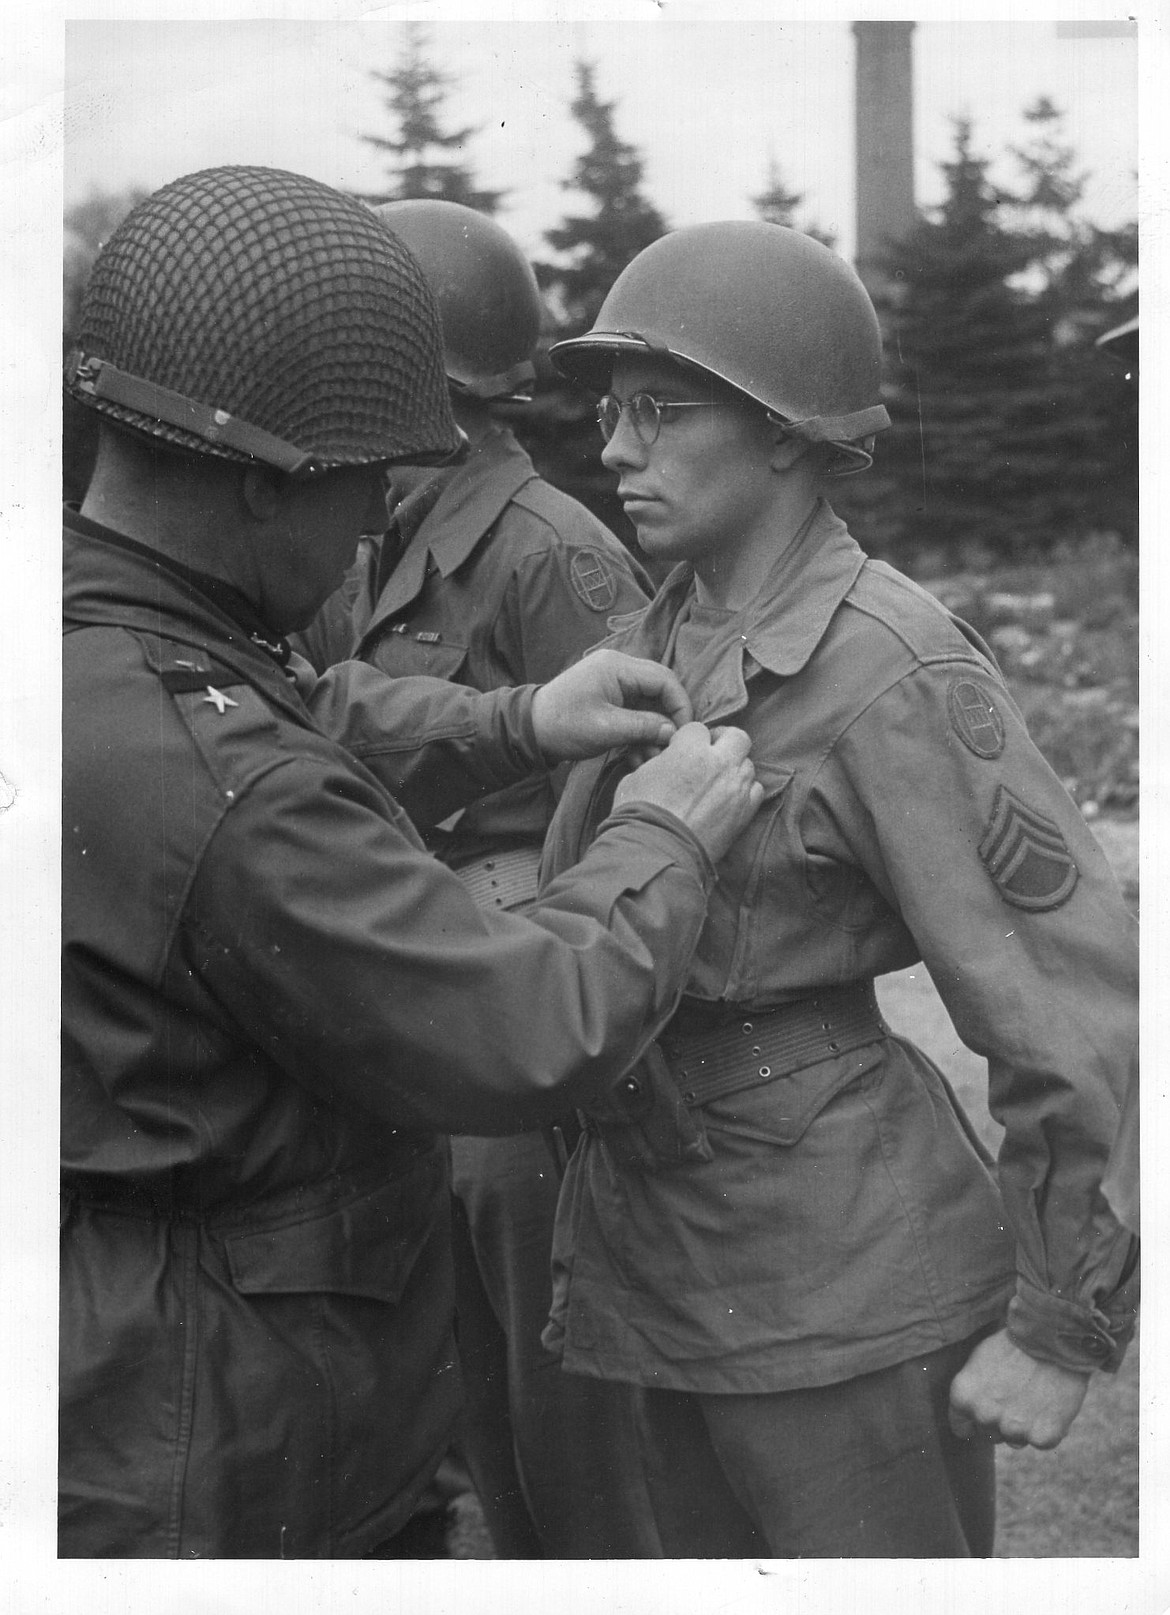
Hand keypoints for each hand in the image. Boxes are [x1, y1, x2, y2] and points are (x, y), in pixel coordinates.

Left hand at [532, 650, 693, 760]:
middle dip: (668, 721)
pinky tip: (637, 756)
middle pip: (660, 691)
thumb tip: (674, 732)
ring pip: (649, 705)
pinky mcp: (610, 699)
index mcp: (617, 667)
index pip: (664, 680)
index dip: (680, 706)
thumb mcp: (606, 729)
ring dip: (653, 732)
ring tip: (650, 759)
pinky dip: (639, 733)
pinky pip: (635, 713)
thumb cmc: (562, 725)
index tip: (684, 733)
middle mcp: (619, 669)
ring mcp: (614, 683)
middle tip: (670, 748)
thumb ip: (643, 727)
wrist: (529, 731)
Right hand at [613, 723, 763, 863]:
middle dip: (724, 741)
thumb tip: (663, 761)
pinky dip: (745, 790)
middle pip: (736, 736)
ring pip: (748, 763)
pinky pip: (755, 790)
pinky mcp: (744, 811)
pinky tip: (729, 798)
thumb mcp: (636, 777)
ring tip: (718, 780)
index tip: (681, 750)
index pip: (697, 729)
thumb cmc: (639, 813)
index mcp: (690, 748)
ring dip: (734, 767)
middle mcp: (719, 763)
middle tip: (711, 753)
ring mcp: (736, 787)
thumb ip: (658, 761)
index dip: (688, 739)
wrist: (656, 851)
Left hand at [948, 1329, 1090, 1449]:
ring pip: (1016, 1440)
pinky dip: (1048, 1428)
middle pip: (990, 1434)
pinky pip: (1042, 1441)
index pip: (961, 1428)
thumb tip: (973, 1412)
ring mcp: (1013, 1429)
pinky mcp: (1042, 1436)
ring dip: (1024, 1427)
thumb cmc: (1013, 1344)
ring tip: (1035, 1396)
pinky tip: (1051, 1405)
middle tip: (1017, 1395)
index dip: (975, 1422)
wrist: (1049, 1338)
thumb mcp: (978, 1360)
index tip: (989, 1412)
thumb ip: (973, 1390)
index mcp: (963, 1397)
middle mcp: (984, 1416)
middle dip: (1001, 1421)